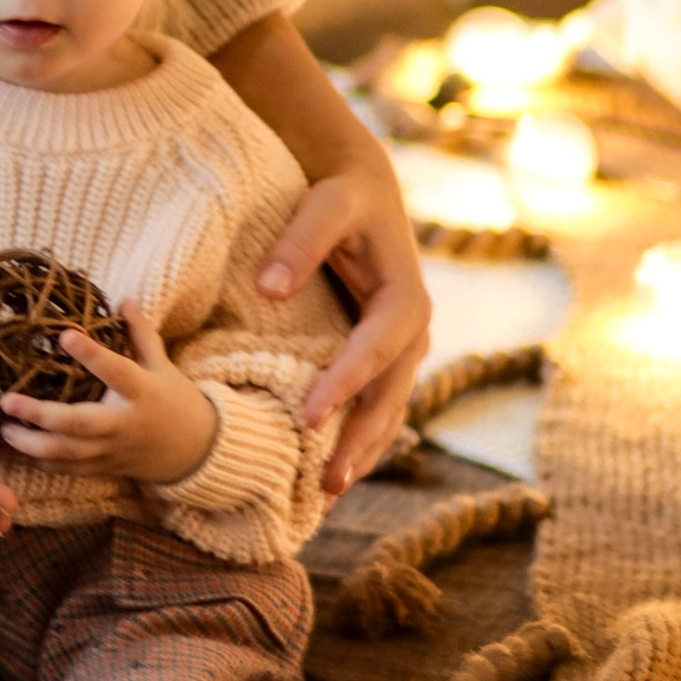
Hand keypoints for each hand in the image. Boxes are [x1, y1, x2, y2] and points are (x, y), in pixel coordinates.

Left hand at [0, 307, 216, 491]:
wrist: (195, 452)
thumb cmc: (174, 400)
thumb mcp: (162, 364)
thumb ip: (140, 334)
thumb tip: (122, 299)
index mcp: (142, 392)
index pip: (116, 371)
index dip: (92, 354)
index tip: (64, 334)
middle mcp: (124, 424)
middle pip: (79, 423)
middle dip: (41, 415)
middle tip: (7, 400)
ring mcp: (112, 450)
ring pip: (68, 453)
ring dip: (32, 444)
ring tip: (4, 429)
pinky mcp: (104, 468)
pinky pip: (69, 470)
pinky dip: (43, 463)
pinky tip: (18, 449)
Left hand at [252, 149, 430, 495]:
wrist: (363, 186)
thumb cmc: (341, 195)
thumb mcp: (324, 205)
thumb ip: (299, 243)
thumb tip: (268, 288)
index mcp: (405, 299)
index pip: (373, 351)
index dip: (344, 384)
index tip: (308, 416)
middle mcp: (413, 331)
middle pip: (388, 396)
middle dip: (359, 440)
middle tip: (327, 482)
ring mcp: (403, 349)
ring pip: (388, 412)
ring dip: (362, 452)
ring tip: (327, 494)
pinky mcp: (386, 357)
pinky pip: (377, 406)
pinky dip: (359, 439)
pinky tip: (333, 472)